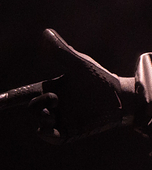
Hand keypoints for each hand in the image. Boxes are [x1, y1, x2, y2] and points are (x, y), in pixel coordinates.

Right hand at [1, 29, 144, 143]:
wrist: (122, 96)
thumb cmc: (101, 78)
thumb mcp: (79, 65)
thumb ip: (61, 52)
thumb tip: (45, 32)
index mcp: (51, 88)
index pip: (23, 93)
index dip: (7, 98)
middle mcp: (54, 105)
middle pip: (31, 107)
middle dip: (37, 104)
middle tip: (54, 99)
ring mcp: (62, 119)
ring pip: (40, 123)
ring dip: (42, 118)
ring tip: (53, 114)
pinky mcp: (72, 132)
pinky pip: (52, 138)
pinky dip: (47, 134)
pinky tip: (50, 128)